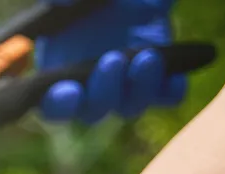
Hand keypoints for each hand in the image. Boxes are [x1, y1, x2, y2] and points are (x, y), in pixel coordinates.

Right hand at [39, 0, 186, 122]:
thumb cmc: (94, 0)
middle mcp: (90, 87)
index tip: (69, 90)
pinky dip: (171, 90)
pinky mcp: (157, 78)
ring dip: (139, 88)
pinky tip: (173, 75)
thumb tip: (65, 5)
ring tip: (148, 57)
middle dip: (103, 91)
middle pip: (93, 111)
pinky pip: (167, 97)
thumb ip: (62, 0)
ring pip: (130, 106)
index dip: (58, 105)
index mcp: (59, 72)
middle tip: (112, 59)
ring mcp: (125, 86)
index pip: (51, 104)